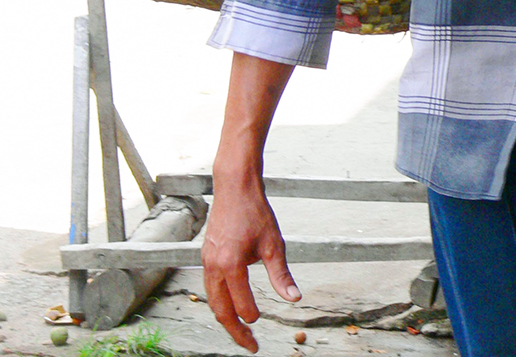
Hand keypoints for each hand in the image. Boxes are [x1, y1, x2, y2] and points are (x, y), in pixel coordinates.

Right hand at [201, 173, 299, 351]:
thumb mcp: (274, 244)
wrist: (235, 189)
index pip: (241, 304)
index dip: (252, 317)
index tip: (261, 325)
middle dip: (234, 331)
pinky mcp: (206, 258)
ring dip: (226, 318)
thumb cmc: (255, 213)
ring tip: (241, 331)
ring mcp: (206, 263)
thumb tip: (294, 298)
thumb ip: (281, 275)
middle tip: (250, 345)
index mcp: (230, 265)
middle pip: (220, 310)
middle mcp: (213, 267)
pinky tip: (231, 306)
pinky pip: (209, 288)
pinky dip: (219, 302)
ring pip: (212, 301)